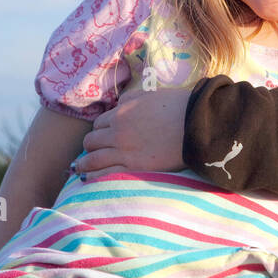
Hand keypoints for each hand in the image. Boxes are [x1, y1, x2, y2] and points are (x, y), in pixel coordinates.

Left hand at [76, 88, 190, 173]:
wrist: (197, 125)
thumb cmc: (178, 107)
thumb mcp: (150, 96)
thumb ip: (131, 99)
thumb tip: (118, 103)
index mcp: (122, 113)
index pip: (99, 123)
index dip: (100, 130)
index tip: (103, 137)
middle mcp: (118, 132)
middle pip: (92, 141)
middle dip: (91, 146)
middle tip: (92, 152)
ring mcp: (124, 151)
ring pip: (93, 159)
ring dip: (84, 165)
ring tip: (80, 170)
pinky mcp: (134, 168)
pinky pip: (106, 174)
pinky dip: (95, 177)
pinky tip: (90, 181)